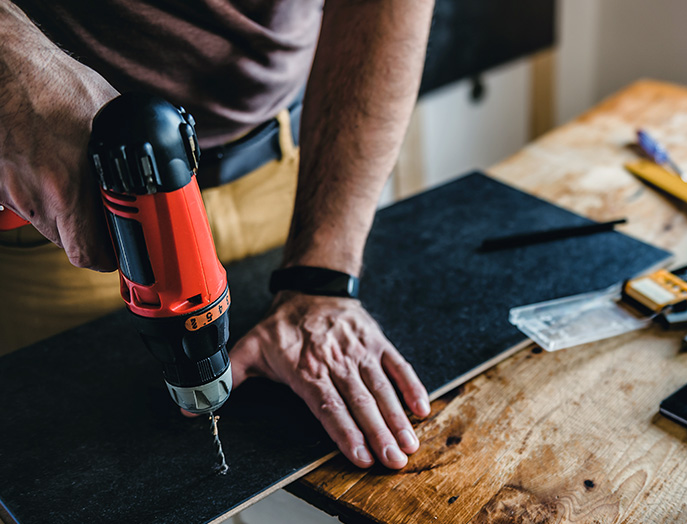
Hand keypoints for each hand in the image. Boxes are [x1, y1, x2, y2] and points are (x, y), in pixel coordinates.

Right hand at [0, 6, 118, 269]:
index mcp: (67, 187)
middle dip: (91, 235)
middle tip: (107, 217)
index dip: (110, 257)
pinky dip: (38, 194)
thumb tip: (163, 160)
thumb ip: (134, 146)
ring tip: (76, 184)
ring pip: (45, 223)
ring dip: (65, 214)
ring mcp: (9, 191)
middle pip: (68, 243)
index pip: (89, 253)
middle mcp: (34, 196)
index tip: (122, 251)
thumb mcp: (111, 115)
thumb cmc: (52, 82)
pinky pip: (22, 202)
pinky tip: (48, 166)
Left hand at [225, 292, 430, 468]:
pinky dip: (411, 386)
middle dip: (379, 434)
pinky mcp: (377, 344)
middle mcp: (337, 363)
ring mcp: (360, 352)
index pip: (329, 406)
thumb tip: (193, 403)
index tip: (361, 456)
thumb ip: (227, 377)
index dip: (345, 433)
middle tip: (394, 460)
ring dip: (398, 418)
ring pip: (382, 389)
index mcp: (307, 370)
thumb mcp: (249, 347)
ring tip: (409, 444)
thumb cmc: (282, 325)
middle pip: (360, 403)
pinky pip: (398, 366)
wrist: (313, 286)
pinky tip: (422, 408)